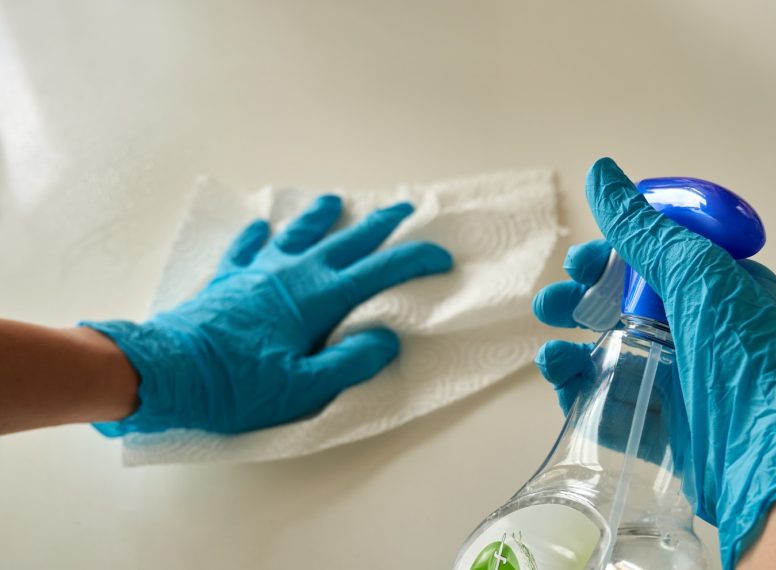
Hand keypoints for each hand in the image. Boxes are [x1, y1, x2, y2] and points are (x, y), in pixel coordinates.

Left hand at [83, 195, 451, 434]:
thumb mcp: (303, 388)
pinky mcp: (230, 277)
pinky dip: (260, 236)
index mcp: (319, 298)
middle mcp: (294, 273)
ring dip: (321, 216)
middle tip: (403, 206)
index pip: (379, 271)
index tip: (440, 255)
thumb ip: (349, 362)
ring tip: (334, 199)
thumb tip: (385, 338)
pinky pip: (249, 247)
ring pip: (299, 233)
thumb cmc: (237, 386)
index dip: (414, 260)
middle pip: (346, 241)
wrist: (169, 371)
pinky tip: (262, 227)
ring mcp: (259, 270)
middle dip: (380, 223)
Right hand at [533, 158, 775, 568]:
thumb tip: (600, 171)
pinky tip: (563, 384)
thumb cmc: (747, 356)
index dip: (608, 259)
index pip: (650, 263)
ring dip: (570, 350)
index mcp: (714, 291)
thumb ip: (641, 228)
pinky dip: (579, 394)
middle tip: (550, 305)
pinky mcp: (660, 430)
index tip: (578, 263)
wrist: (771, 458)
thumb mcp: (696, 273)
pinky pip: (608, 406)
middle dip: (578, 304)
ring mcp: (676, 384)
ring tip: (550, 354)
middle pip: (620, 311)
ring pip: (607, 359)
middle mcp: (694, 334)